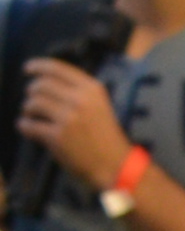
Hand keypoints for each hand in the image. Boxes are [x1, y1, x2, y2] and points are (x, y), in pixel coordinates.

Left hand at [15, 60, 128, 194]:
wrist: (115, 164)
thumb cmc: (106, 135)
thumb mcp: (100, 106)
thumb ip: (80, 92)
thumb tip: (46, 82)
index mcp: (92, 89)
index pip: (58, 69)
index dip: (38, 66)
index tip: (28, 68)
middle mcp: (80, 100)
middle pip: (41, 85)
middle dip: (32, 92)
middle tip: (32, 100)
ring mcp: (68, 118)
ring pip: (32, 103)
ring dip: (27, 109)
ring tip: (31, 115)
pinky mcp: (57, 137)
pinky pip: (28, 125)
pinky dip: (24, 125)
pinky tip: (28, 128)